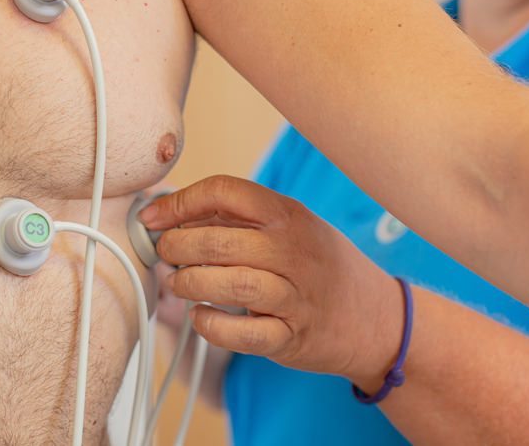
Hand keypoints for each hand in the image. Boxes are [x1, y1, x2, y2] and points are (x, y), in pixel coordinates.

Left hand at [139, 175, 404, 388]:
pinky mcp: (294, 337)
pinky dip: (214, 327)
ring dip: (192, 283)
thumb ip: (237, 219)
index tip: (152, 218)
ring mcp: (297, 295)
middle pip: (222, 241)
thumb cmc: (318, 265)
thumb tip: (169, 212)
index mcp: (288, 214)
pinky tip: (199, 317)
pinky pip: (247, 334)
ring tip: (177, 283)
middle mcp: (294, 250)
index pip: (226, 191)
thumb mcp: (289, 227)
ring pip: (234, 284)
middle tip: (163, 253)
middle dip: (178, 246)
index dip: (180, 202)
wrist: (375, 317)